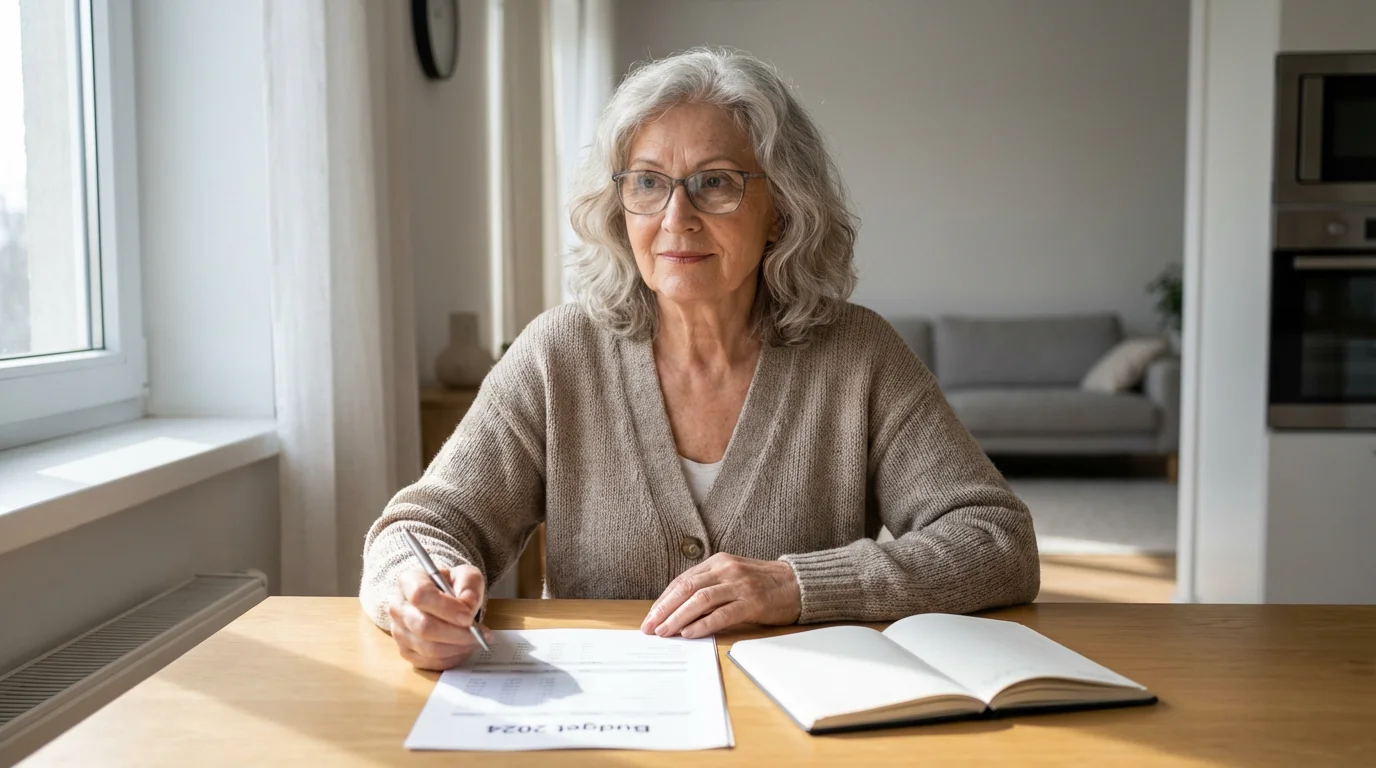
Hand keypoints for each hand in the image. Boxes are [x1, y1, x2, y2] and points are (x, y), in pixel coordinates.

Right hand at [388, 564, 494, 669]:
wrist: (442, 599)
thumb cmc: (452, 586)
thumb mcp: (466, 575)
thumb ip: (469, 585)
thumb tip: (467, 605)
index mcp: (409, 581)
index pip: (420, 595)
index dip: (445, 608)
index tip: (468, 617)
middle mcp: (398, 606)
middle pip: (423, 626)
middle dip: (456, 633)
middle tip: (478, 634)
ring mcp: (399, 631)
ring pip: (427, 648)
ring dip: (456, 648)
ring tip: (475, 641)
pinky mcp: (405, 651)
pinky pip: (429, 662)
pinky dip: (451, 658)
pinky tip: (464, 648)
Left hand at [640, 554, 800, 638]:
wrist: (798, 584)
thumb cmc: (762, 583)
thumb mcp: (732, 576)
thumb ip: (709, 586)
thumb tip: (679, 609)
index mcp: (718, 562)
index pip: (682, 580)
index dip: (663, 599)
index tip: (651, 616)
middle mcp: (727, 570)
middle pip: (687, 588)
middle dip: (664, 609)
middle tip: (650, 627)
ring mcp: (740, 585)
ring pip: (700, 600)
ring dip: (678, 617)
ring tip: (665, 632)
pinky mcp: (753, 602)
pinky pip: (722, 614)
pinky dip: (703, 624)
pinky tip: (690, 633)